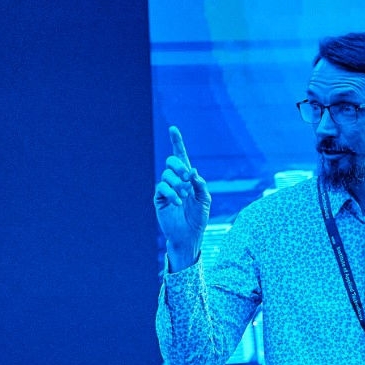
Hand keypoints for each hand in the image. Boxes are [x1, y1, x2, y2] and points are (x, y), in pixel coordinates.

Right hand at [153, 125, 210, 271]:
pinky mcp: (159, 199)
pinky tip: (178, 202)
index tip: (173, 128)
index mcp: (187, 178)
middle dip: (179, 166)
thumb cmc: (198, 218)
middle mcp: (176, 180)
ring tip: (184, 197)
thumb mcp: (205, 199)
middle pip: (171, 161)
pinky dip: (171, 193)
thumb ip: (200, 184)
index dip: (177, 142)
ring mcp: (166, 189)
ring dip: (178, 184)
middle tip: (187, 178)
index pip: (181, 156)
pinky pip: (162, 188)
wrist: (189, 235)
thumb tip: (192, 170)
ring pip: (167, 175)